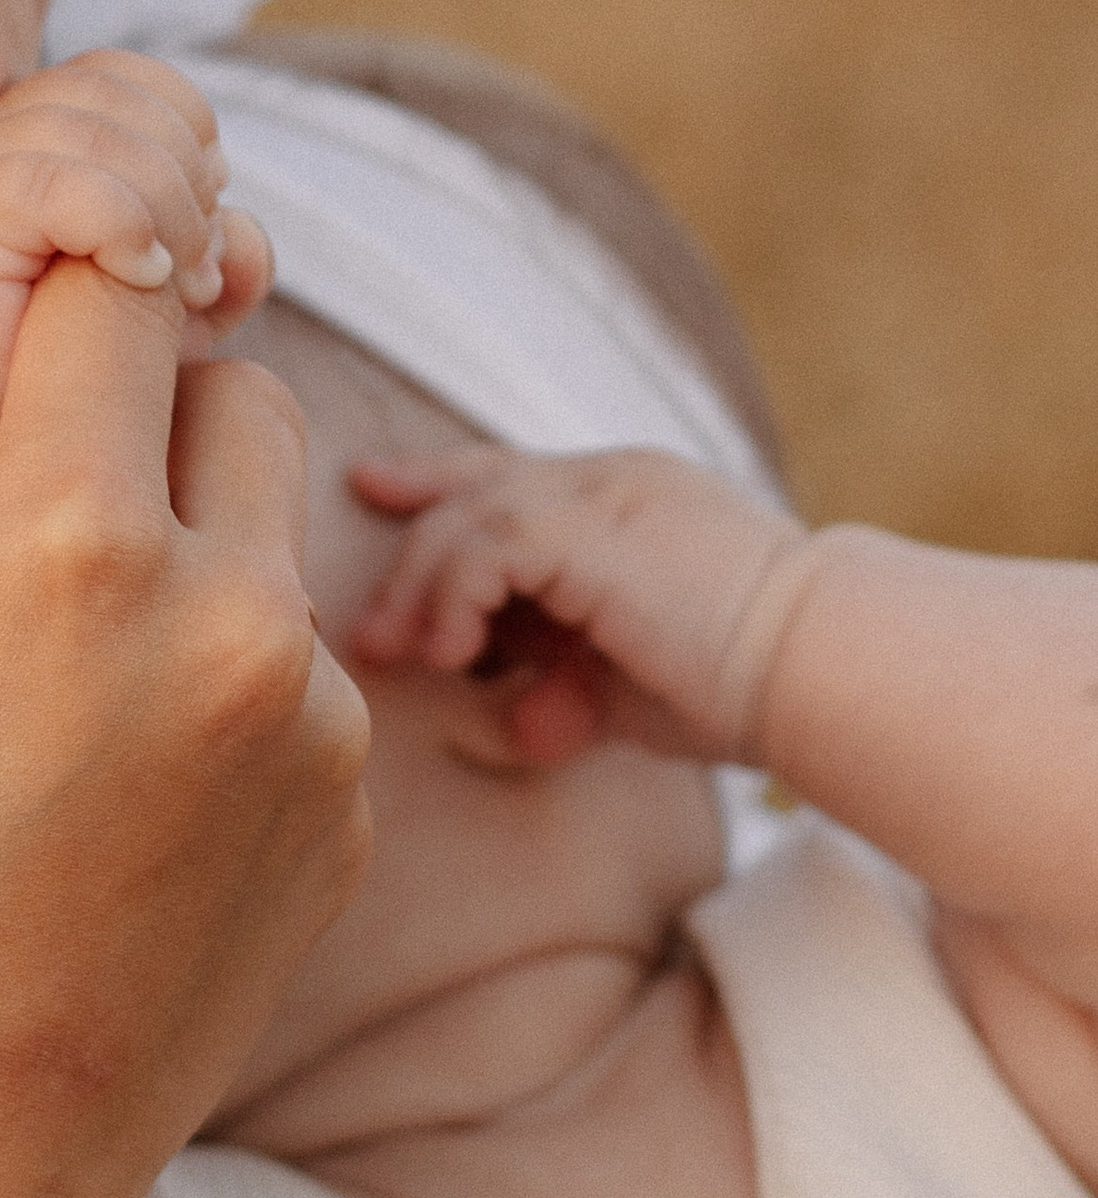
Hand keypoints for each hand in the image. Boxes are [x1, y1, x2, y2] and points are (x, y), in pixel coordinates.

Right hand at [0, 51, 269, 471]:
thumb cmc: (58, 416)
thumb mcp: (163, 330)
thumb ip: (212, 263)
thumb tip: (245, 234)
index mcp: (21, 147)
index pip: (126, 76)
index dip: (188, 136)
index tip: (208, 240)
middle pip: (119, 87)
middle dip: (187, 177)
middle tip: (199, 276)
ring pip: (97, 128)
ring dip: (167, 205)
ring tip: (175, 288)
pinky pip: (54, 180)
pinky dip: (120, 219)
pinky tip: (139, 278)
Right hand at [0, 234, 369, 1197]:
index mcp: (71, 549)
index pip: (118, 278)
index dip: (63, 252)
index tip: (17, 272)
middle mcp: (238, 620)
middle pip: (235, 389)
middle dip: (133, 409)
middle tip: (5, 510)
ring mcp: (319, 732)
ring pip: (276, 534)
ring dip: (184, 547)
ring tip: (39, 678)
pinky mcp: (349, 825)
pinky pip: (302, 671)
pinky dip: (220, 679)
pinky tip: (96, 786)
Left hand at [346, 441, 814, 769]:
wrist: (825, 670)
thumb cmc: (751, 687)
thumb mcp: (639, 680)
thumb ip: (576, 682)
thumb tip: (525, 721)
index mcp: (633, 500)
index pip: (517, 475)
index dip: (439, 480)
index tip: (377, 489)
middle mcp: (615, 479)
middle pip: (479, 481)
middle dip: (410, 539)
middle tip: (372, 621)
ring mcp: (604, 493)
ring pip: (468, 514)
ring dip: (425, 588)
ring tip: (410, 654)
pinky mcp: (590, 527)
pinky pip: (484, 545)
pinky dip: (453, 596)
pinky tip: (454, 652)